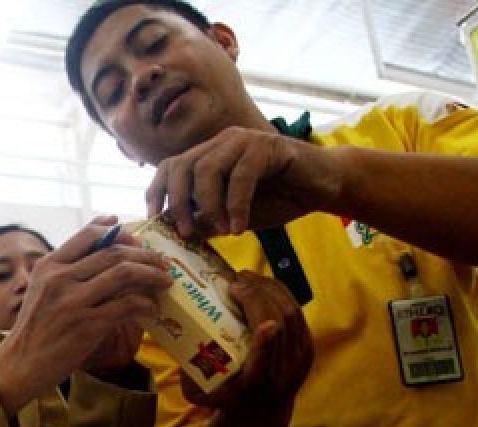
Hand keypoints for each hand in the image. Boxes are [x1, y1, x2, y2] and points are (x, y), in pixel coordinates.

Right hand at [0, 218, 170, 413]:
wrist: (21, 364)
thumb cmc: (36, 328)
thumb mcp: (42, 289)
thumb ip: (66, 270)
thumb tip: (101, 251)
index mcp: (49, 266)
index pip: (88, 235)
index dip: (117, 232)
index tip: (134, 235)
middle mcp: (61, 278)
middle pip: (114, 252)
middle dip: (145, 255)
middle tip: (161, 262)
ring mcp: (75, 301)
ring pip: (124, 274)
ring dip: (151, 275)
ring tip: (165, 281)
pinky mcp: (88, 325)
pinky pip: (127, 306)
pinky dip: (146, 305)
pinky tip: (152, 310)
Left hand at [146, 127, 341, 238]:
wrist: (322, 186)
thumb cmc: (278, 199)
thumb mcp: (233, 216)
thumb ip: (206, 220)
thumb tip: (177, 232)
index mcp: (209, 155)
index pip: (170, 166)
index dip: (157, 191)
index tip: (155, 220)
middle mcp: (222, 143)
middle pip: (183, 165)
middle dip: (179, 202)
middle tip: (185, 233)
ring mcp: (244, 141)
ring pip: (208, 168)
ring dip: (209, 205)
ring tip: (219, 231)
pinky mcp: (267, 146)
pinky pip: (241, 175)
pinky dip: (236, 205)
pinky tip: (239, 227)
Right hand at [180, 270, 312, 409]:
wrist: (262, 411)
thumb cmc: (226, 396)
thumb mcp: (202, 394)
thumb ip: (187, 376)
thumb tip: (175, 341)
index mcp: (254, 386)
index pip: (263, 366)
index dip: (265, 344)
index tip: (263, 325)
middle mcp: (281, 373)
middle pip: (278, 327)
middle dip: (257, 298)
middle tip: (235, 283)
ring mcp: (299, 359)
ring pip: (290, 314)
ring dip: (268, 289)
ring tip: (246, 278)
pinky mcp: (307, 347)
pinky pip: (296, 311)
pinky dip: (279, 293)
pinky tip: (262, 285)